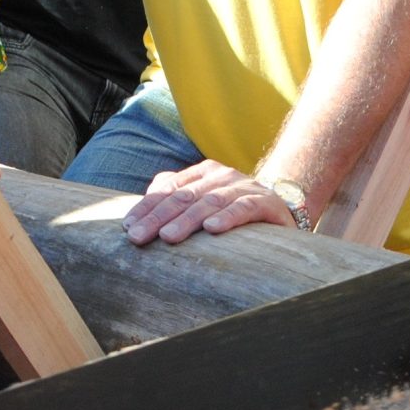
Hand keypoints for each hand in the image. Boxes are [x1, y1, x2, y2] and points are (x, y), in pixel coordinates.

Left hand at [123, 159, 296, 245]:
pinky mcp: (265, 202)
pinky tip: (212, 229)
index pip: (167, 190)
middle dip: (157, 217)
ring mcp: (243, 187)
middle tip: (138, 237)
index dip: (146, 208)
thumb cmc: (233, 212)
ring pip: (209, 202)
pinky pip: (243, 208)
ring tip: (167, 237)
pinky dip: (227, 218)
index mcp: (202, 173)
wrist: (281, 211)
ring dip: (186, 220)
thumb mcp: (202, 204)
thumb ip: (175, 198)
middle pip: (183, 196)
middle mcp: (221, 176)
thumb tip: (143, 207)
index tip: (127, 227)